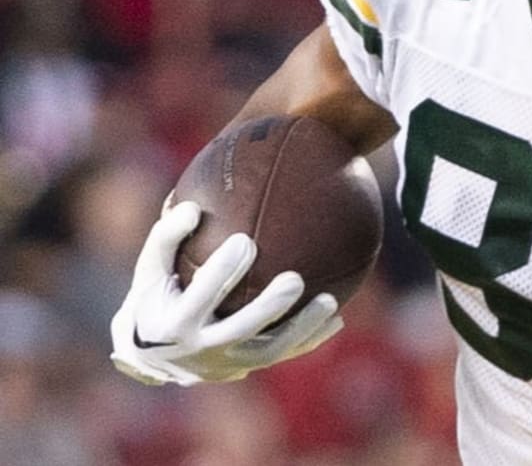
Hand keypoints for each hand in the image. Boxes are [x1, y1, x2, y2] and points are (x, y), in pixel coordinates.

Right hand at [110, 199, 342, 385]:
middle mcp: (199, 351)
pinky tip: (337, 318)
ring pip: (269, 351)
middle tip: (296, 279)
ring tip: (330, 301)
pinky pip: (283, 356)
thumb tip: (193, 206)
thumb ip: (167, 236)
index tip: (244, 239)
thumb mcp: (149, 269)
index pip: (199, 298)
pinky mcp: (246, 370)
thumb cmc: (155, 296)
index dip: (221, 272)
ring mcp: (226, 366)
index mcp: (173, 324)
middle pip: (239, 332)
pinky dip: (309, 340)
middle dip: (268, 309)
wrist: (153, 355)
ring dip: (301, 328)